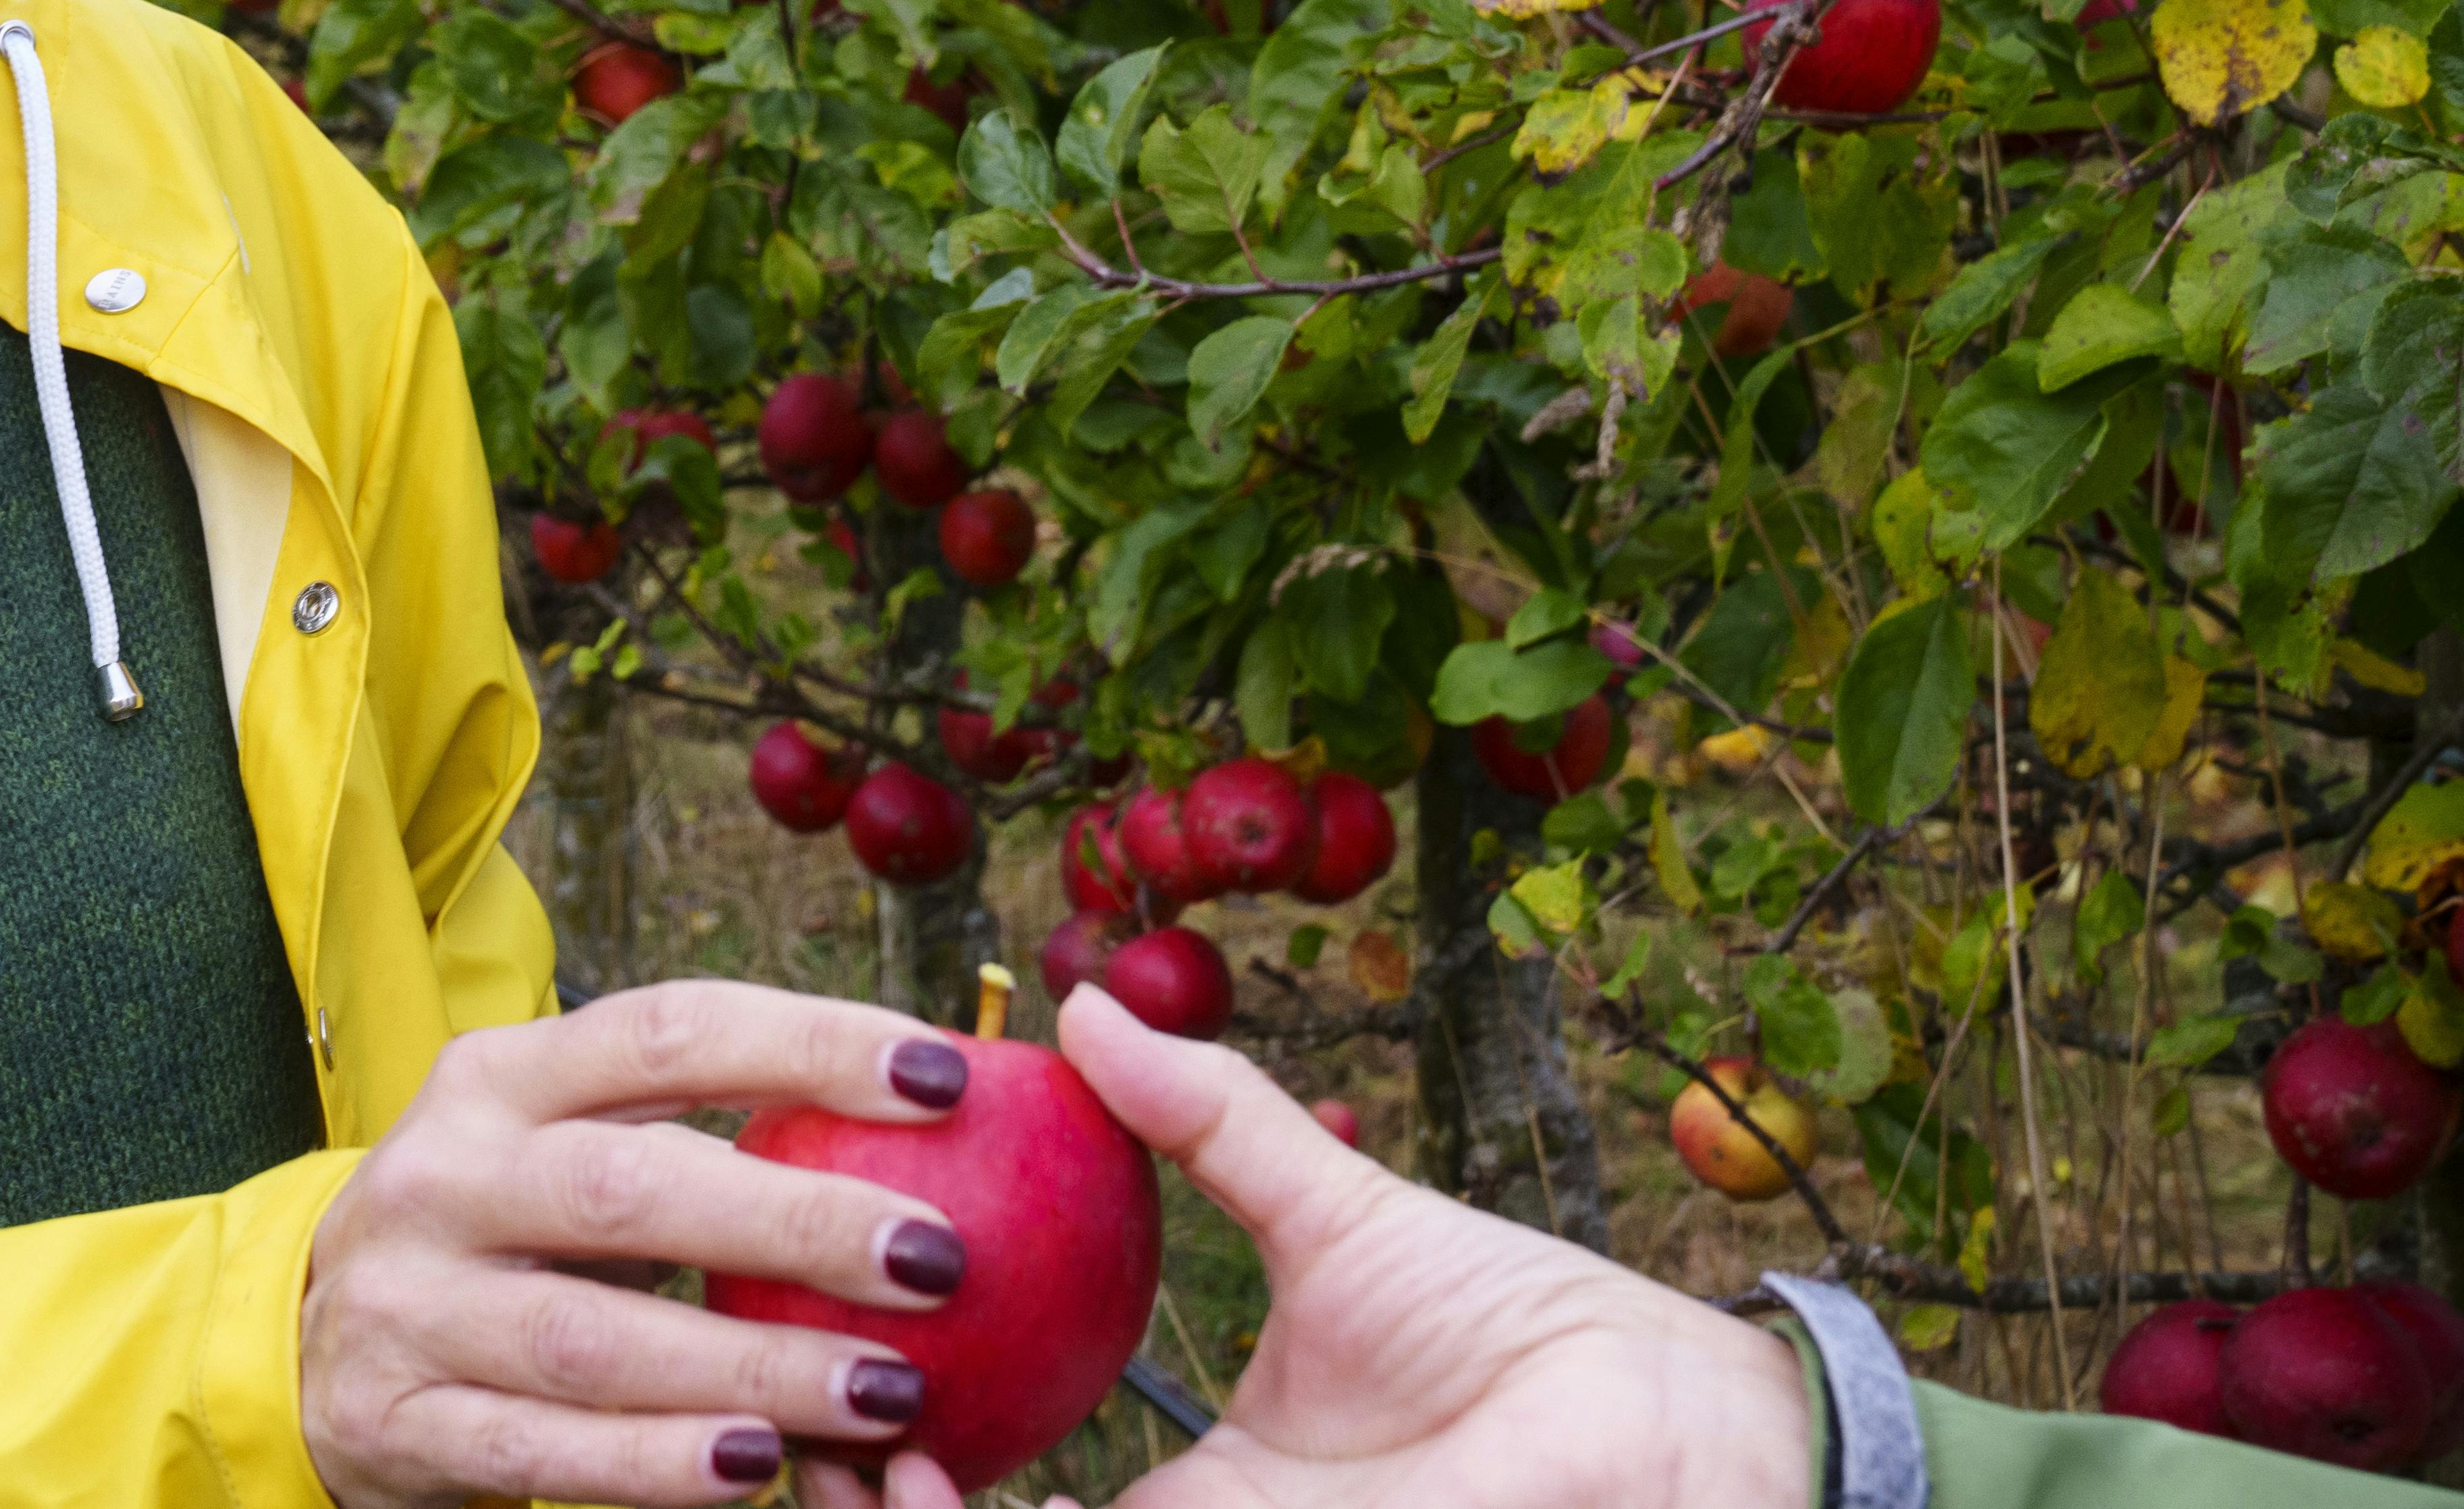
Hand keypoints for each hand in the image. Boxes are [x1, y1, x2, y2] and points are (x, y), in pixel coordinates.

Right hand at [301, 978, 996, 1508]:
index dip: (807, 1042)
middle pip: (632, 1187)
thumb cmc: (496, 1230)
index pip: (666, 1032)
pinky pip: (539, 1452)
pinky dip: (653, 1466)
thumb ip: (693, 1127)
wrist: (297, 1345)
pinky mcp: (400, 1423)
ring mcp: (411, 1305)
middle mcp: (444, 1176)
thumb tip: (926, 1109)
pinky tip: (757, 1470)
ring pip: (594, 1339)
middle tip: (939, 1257)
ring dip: (751, 1366)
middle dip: (796, 1220)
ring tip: (886, 1391)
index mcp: (497, 1077)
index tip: (946, 1074)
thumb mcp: (560, 1142)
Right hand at [808, 1003, 1815, 1508]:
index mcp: (1197, 1502)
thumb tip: (1087, 1005)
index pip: (994, 1497)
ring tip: (848, 1456)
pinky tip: (926, 1482)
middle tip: (791, 1421)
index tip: (828, 1358)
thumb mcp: (1336, 1211)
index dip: (887, 1455)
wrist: (1672, 1427)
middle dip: (850, 1508)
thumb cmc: (1528, 1328)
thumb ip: (1212, 1129)